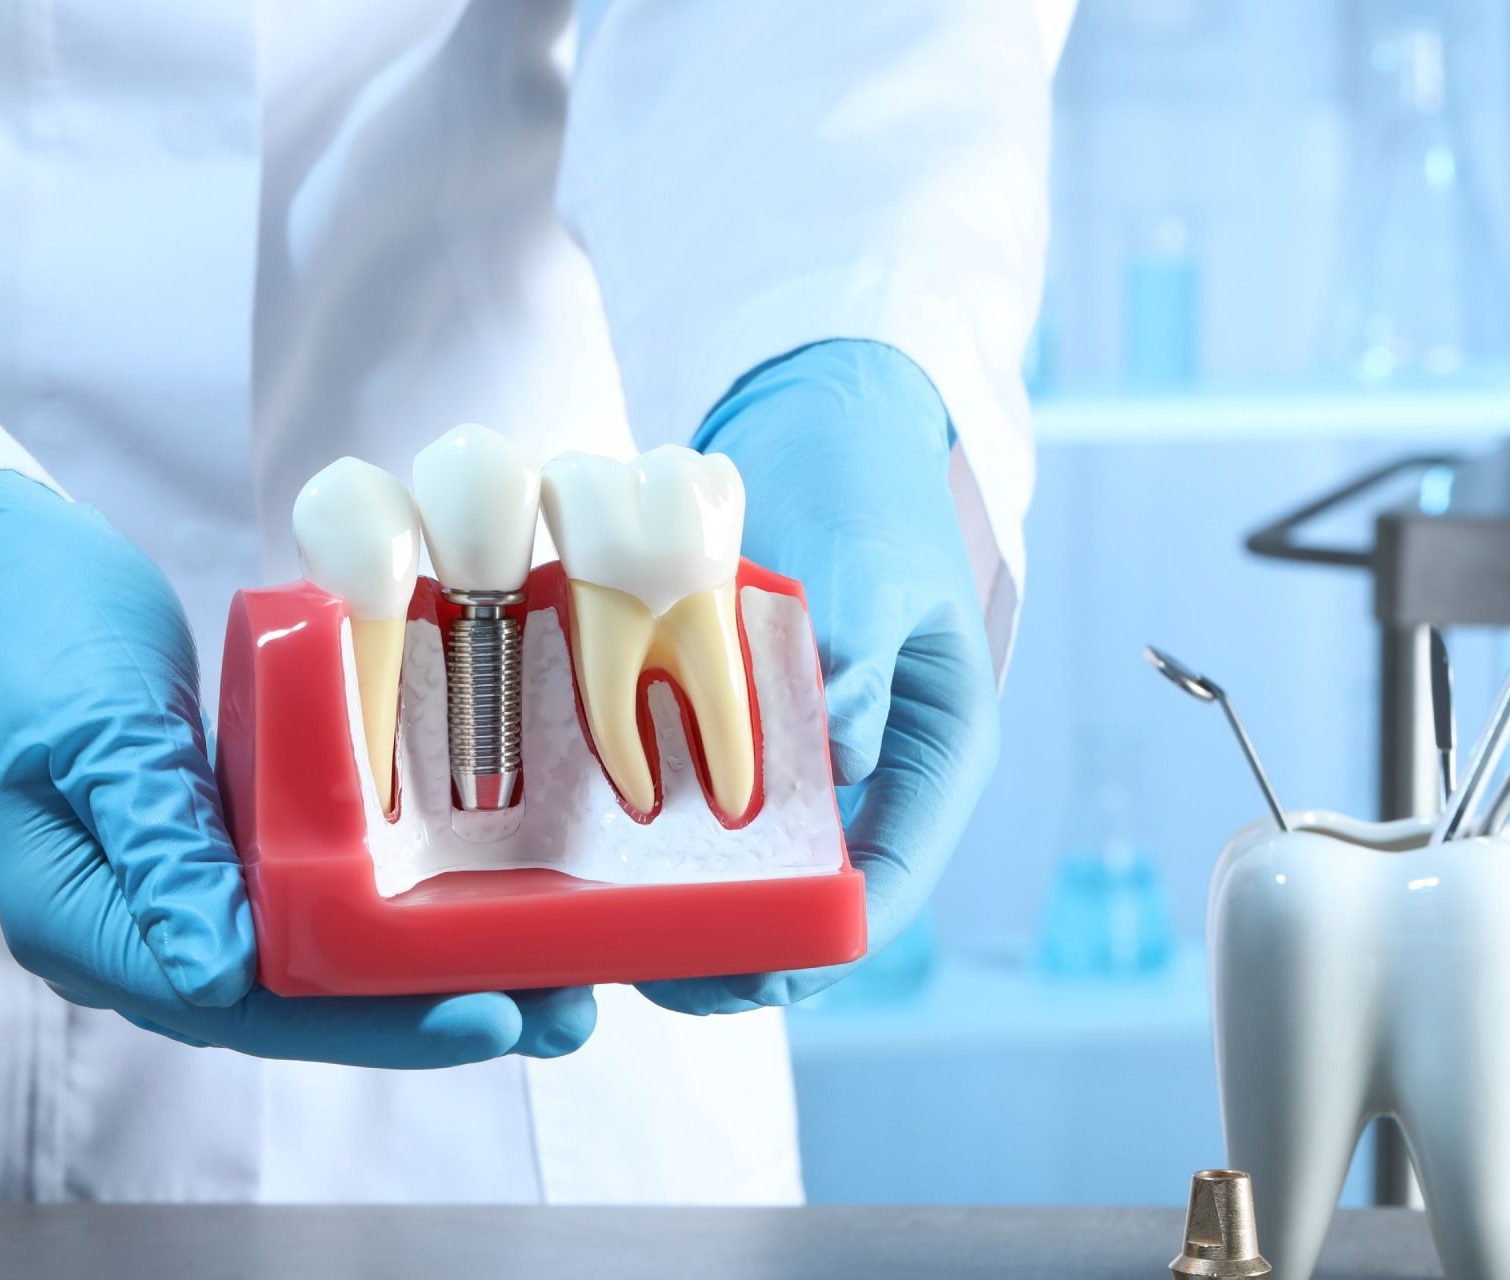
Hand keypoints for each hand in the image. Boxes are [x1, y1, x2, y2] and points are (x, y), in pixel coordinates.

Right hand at [0, 471, 594, 1064]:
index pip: (250, 1007)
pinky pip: (321, 895)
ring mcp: (187, 890)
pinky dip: (399, 904)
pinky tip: (483, 900)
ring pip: (322, 961)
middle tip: (565, 1015)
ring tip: (556, 977)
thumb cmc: (23, 632)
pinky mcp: (225, 841)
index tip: (488, 1016)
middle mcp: (148, 932)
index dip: (374, 1023)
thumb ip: (154, 845)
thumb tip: (222, 974)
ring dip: (432, 970)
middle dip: (433, 1013)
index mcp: (92, 927)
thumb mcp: (89, 729)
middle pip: (305, 1005)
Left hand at [639, 340, 1000, 1012]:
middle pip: (808, 898)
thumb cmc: (869, 489)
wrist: (819, 422)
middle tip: (645, 967)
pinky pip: (692, 805)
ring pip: (744, 866)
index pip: (889, 884)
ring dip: (681, 903)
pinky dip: (646, 832)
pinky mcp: (733, 731)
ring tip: (599, 927)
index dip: (821, 942)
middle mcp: (867, 779)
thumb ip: (865, 650)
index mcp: (931, 757)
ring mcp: (797, 761)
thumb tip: (844, 746)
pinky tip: (578, 846)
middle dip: (735, 945)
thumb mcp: (877, 564)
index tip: (749, 973)